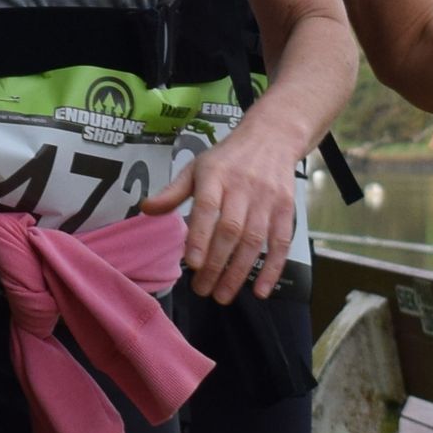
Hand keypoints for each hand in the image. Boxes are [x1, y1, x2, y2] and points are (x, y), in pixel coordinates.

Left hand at [146, 134, 299, 305]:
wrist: (272, 137)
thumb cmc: (228, 158)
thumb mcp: (196, 167)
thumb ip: (173, 192)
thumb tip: (146, 209)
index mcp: (216, 175)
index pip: (207, 207)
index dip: (200, 236)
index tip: (190, 263)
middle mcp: (243, 187)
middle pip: (231, 230)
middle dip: (216, 264)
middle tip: (201, 289)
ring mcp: (267, 199)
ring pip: (254, 240)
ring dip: (239, 272)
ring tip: (222, 295)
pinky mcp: (286, 209)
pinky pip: (281, 243)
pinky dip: (272, 269)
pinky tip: (261, 291)